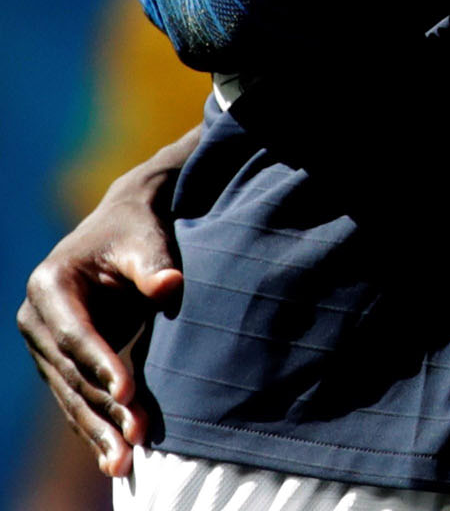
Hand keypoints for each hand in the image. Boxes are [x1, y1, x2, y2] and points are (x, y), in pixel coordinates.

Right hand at [18, 149, 187, 475]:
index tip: (128, 391)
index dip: (101, 364)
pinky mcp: (61, 363)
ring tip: (126, 462)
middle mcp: (38, 320)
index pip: (76, 334)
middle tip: (136, 438)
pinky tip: (116, 458)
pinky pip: (78, 399)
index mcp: (51, 285)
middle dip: (103, 409)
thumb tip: (170, 287)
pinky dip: (97, 427)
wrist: (124, 228)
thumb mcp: (147, 239)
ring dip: (99, 429)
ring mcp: (45, 345)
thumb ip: (155, 264)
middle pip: (71, 374)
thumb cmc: (137, 231)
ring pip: (72, 395)